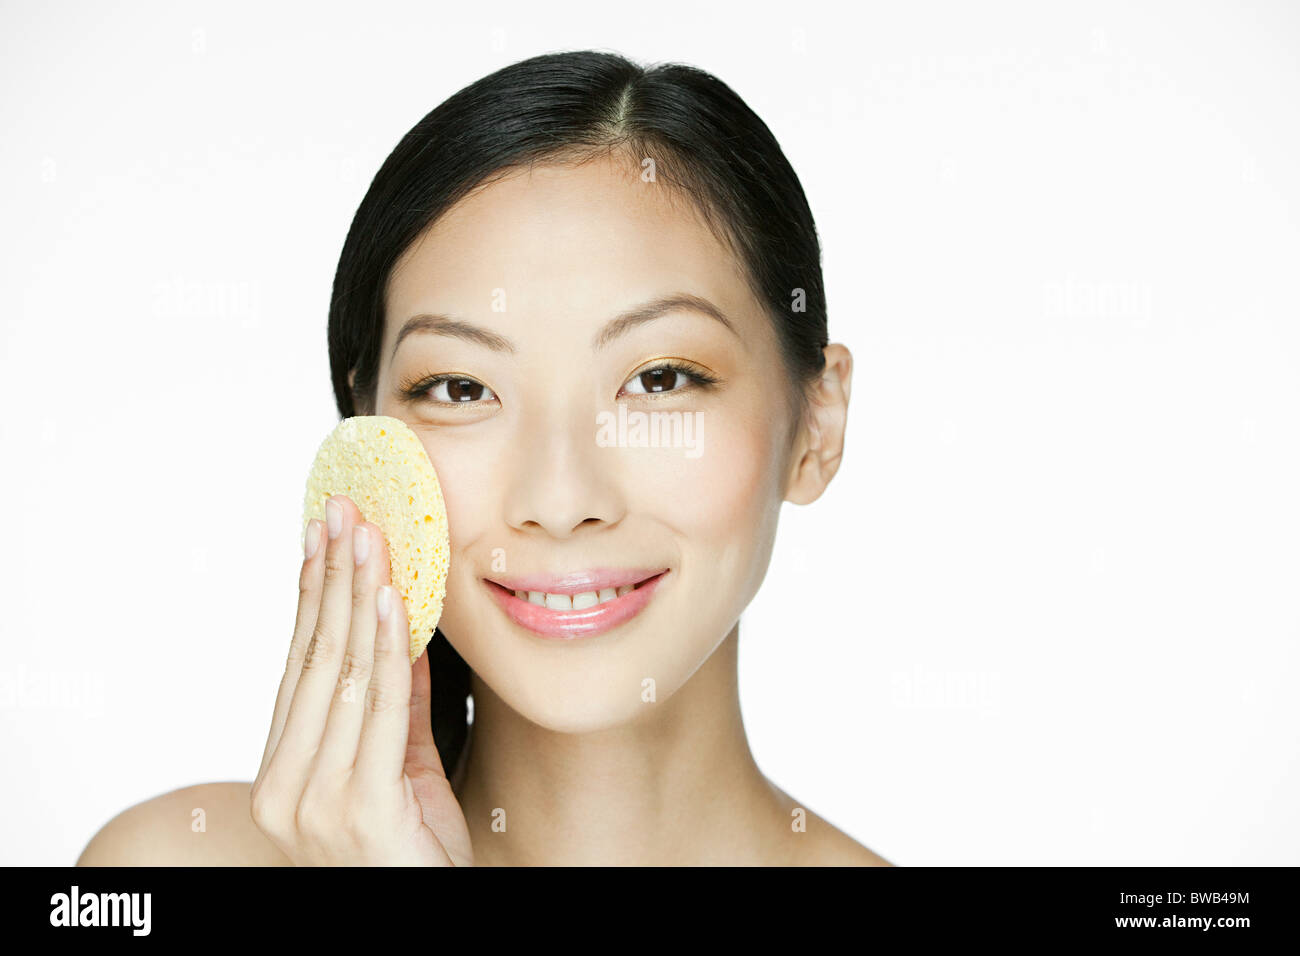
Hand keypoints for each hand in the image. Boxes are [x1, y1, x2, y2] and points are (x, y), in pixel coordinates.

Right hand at [251, 493, 472, 865]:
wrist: (431, 918)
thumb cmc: (416, 852)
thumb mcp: (404, 765)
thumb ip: (397, 705)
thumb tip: (399, 629)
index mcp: (284, 775)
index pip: (297, 667)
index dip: (309, 597)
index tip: (320, 535)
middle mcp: (286, 788)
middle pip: (313, 660)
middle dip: (330, 578)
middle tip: (344, 512)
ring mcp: (317, 804)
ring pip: (341, 676)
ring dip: (356, 596)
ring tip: (368, 537)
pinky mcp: (361, 812)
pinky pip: (377, 711)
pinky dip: (384, 649)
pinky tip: (389, 600)